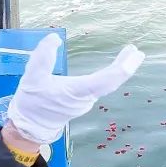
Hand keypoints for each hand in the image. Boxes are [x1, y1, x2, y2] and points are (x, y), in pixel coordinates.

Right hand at [7, 33, 144, 144]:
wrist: (29, 128)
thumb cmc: (31, 103)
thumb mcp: (32, 77)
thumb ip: (42, 57)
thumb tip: (54, 38)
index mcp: (77, 91)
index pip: (106, 80)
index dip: (122, 67)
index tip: (134, 54)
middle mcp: (86, 98)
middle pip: (112, 81)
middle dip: (127, 66)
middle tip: (137, 51)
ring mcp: (85, 102)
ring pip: (107, 84)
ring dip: (119, 69)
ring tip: (130, 53)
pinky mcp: (81, 102)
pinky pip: (101, 86)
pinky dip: (110, 75)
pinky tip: (112, 68)